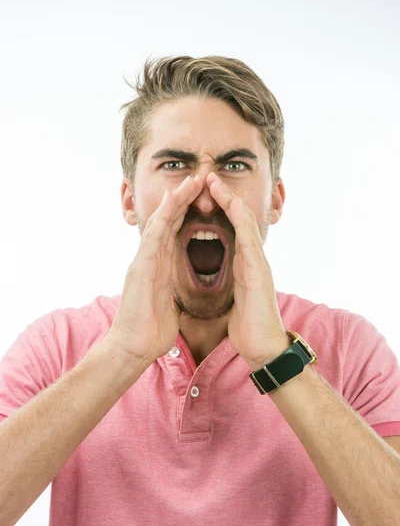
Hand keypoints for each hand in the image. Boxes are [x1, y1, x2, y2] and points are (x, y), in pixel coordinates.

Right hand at [105, 174, 203, 365]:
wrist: (133, 347)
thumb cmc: (150, 329)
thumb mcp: (166, 303)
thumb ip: (167, 290)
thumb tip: (172, 290)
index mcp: (158, 266)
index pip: (173, 232)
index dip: (185, 212)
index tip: (201, 196)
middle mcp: (149, 258)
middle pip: (167, 221)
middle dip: (181, 199)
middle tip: (197, 178)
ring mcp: (143, 261)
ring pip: (160, 223)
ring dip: (174, 201)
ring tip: (188, 181)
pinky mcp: (141, 268)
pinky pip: (153, 237)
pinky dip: (162, 218)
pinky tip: (171, 201)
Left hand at [207, 172, 288, 369]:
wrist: (264, 349)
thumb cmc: (248, 327)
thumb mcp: (235, 299)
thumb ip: (232, 282)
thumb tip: (225, 276)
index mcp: (243, 265)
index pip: (230, 229)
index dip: (218, 210)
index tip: (201, 194)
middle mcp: (252, 259)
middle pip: (237, 219)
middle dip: (223, 197)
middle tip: (207, 177)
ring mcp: (258, 263)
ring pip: (244, 223)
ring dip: (230, 200)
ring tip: (216, 182)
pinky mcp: (259, 272)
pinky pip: (249, 239)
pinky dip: (241, 220)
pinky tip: (233, 205)